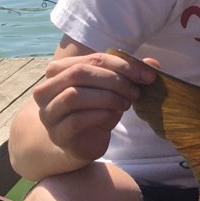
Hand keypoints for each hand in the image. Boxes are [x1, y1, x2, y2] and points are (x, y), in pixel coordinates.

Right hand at [32, 51, 155, 163]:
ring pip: (74, 95)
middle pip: (80, 73)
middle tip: (135, 92)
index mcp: (58, 70)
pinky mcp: (57, 133)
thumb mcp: (113, 88)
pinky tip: (113, 115)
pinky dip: (100, 115)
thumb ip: (129, 74)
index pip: (92, 58)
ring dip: (107, 98)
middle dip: (114, 81)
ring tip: (125, 104)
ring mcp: (48, 112)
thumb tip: (153, 62)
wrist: (83, 142)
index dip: (123, 65)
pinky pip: (77, 120)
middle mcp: (46, 89)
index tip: (148, 75)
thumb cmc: (96, 110)